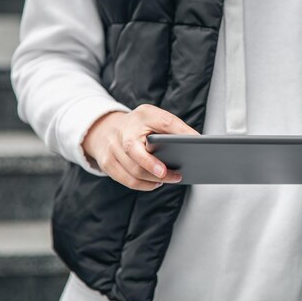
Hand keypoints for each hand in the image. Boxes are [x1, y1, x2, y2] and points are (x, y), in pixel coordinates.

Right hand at [82, 104, 198, 189]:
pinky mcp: (107, 163)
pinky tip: (156, 183)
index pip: (164, 122)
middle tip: (178, 175)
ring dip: (155, 180)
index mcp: (142, 115)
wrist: (105, 128)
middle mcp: (124, 130)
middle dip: (158, 168)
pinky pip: (128, 180)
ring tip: (171, 179)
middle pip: (139, 154)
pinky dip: (145, 185)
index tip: (195, 141)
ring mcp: (112, 147)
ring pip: (134, 171)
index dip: (180, 131)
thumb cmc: (139, 126)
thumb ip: (173, 128)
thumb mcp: (155, 118)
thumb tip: (196, 142)